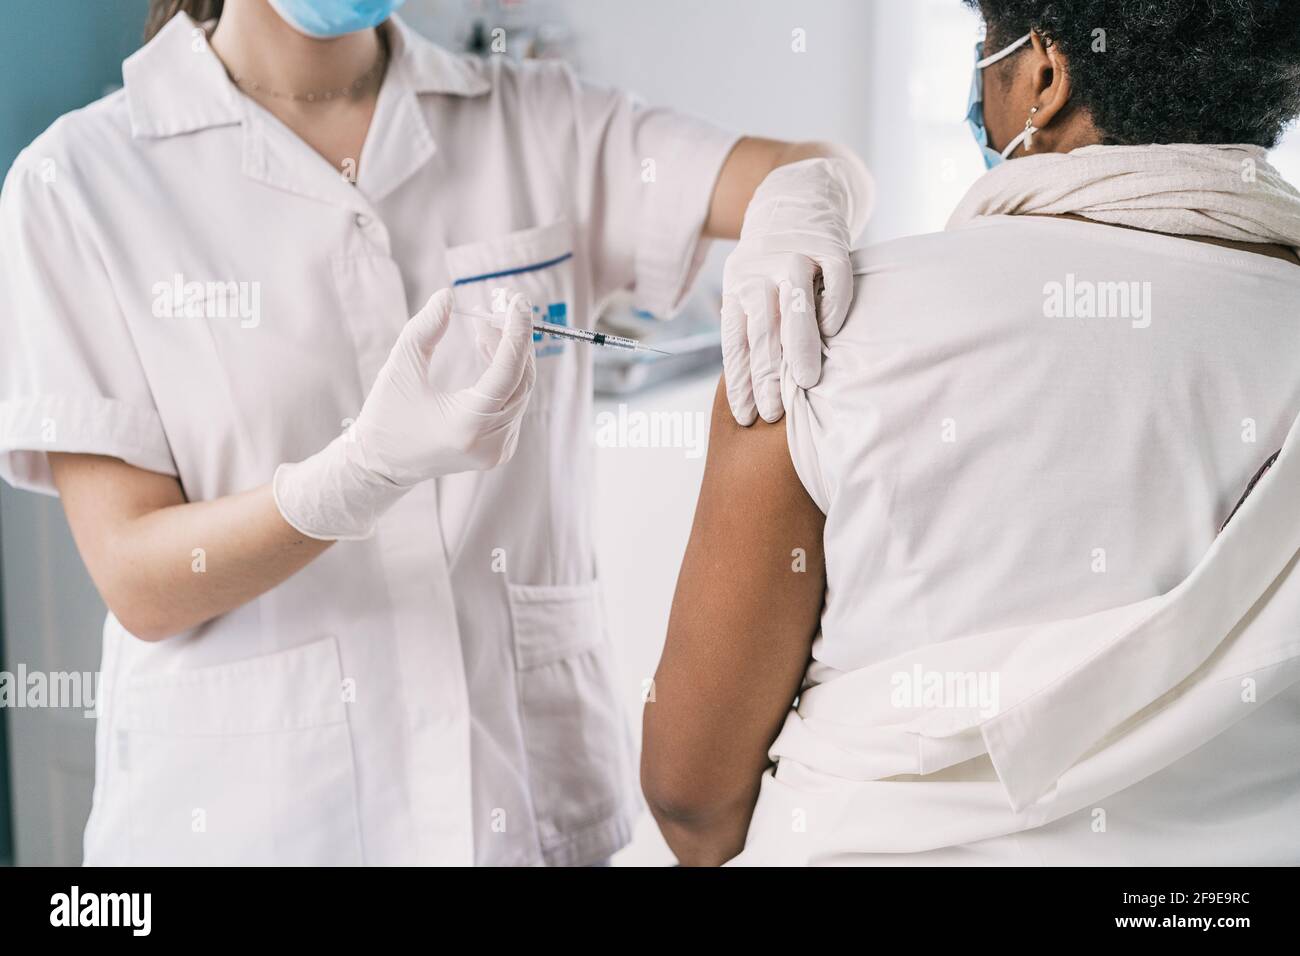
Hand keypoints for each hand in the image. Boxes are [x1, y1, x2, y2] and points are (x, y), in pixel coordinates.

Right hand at [274, 288, 535, 539]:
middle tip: (499, 306)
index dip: (516, 333)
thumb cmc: (387, 415)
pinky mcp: (500, 450)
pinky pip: (513, 404)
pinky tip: (488, 351)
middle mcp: (490, 442)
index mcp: (467, 425)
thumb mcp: (400, 367)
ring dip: (509, 355)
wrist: (381, 465)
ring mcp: (498, 450)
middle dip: (514, 339)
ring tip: (484, 327)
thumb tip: (448, 295)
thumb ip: (426, 329)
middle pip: (521, 380)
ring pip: (520, 391)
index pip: (508, 371)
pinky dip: (506, 375)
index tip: (517, 301)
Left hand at [721, 155, 872, 424]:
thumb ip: (755, 326)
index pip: (735, 342)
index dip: (739, 380)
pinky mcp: (829, 242)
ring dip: (797, 345)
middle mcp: (761, 272)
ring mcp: (795, 255)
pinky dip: (833, 304)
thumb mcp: (751, 284)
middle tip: (772, 414)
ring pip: (793, 305)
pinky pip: (832, 277)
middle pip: (760, 330)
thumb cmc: (776, 257)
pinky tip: (834, 332)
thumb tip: (759, 388)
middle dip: (765, 375)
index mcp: (737, 287)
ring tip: (805, 383)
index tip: (744, 416)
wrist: (797, 190)